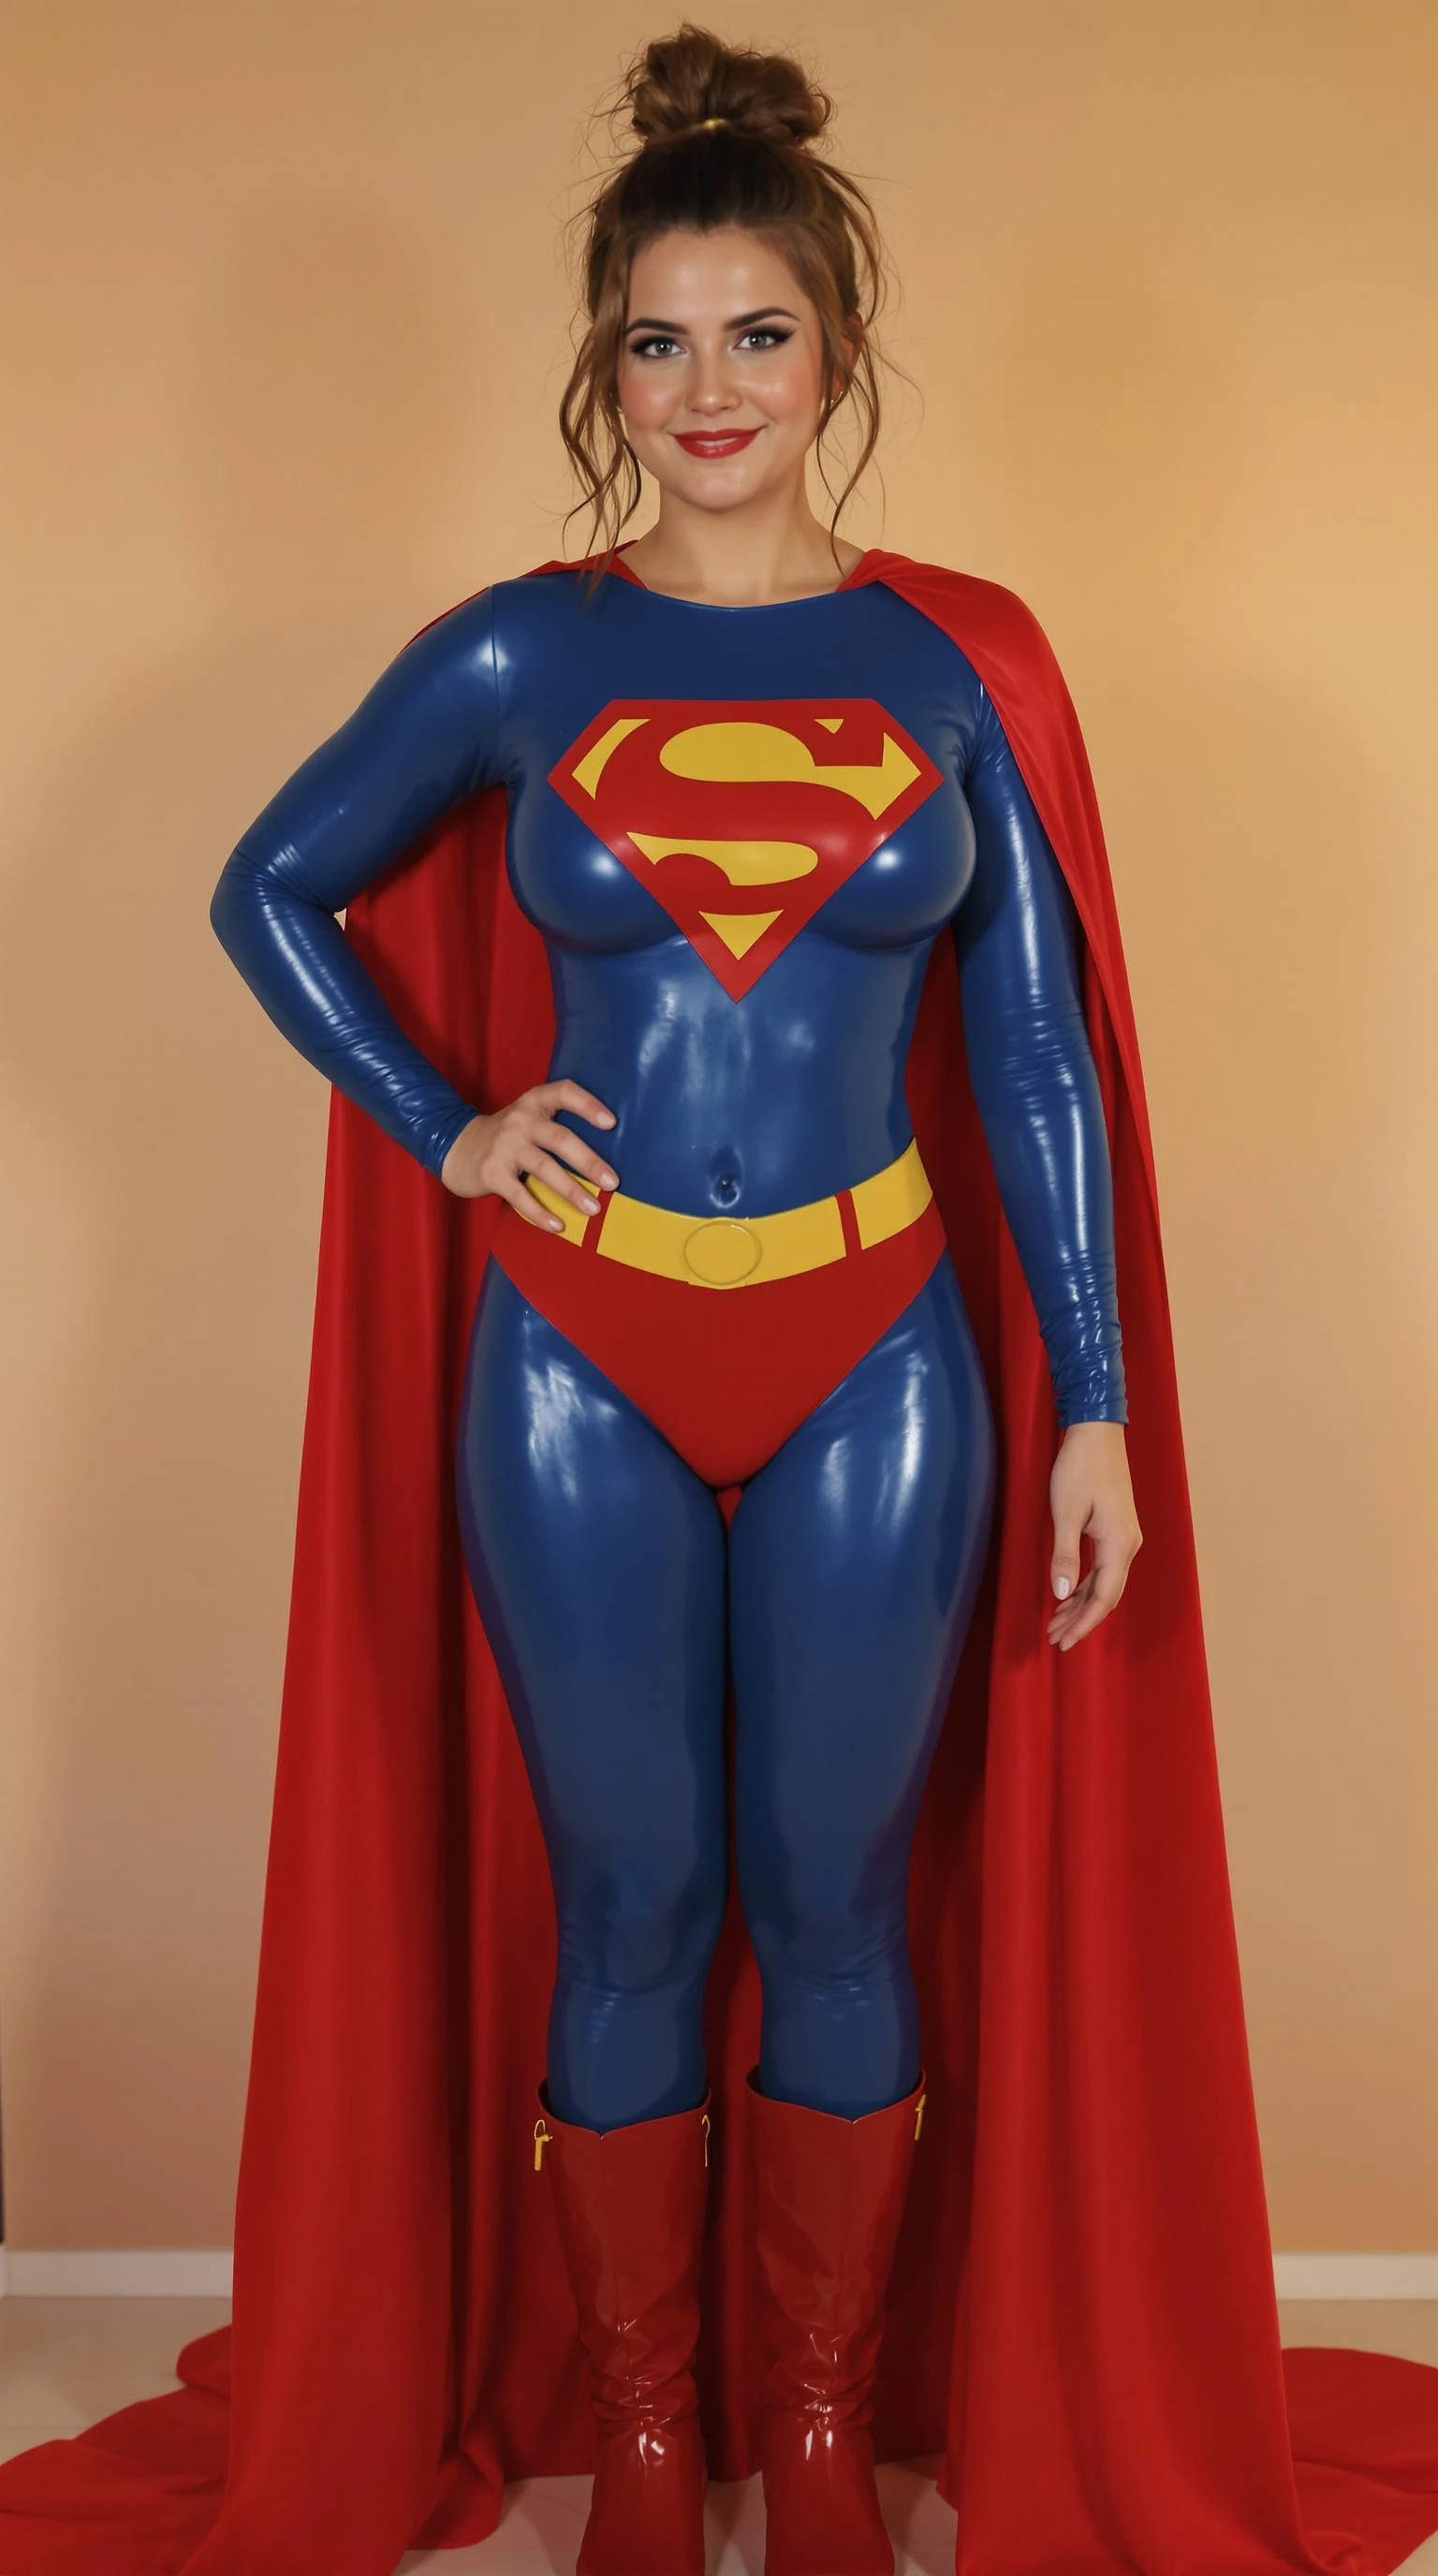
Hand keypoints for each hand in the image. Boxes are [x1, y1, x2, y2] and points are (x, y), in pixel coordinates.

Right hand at [439, 1080, 618, 1224]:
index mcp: (534, 1102)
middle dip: (589, 1162)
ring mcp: (505, 1147)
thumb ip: (557, 1125)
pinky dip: (540, 1212)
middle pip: (560, 1138)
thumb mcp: (529, 1117)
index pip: (564, 1092)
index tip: (611, 1123)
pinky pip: (520, 1195)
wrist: (458, 1147)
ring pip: (544, 1168)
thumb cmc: (509, 1136)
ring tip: (593, 1208)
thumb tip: (604, 1160)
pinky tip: (558, 1225)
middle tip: (613, 1182)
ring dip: (571, 1190)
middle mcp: (520, 1120)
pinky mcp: (492, 1173)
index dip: (588, 1105)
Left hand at [1046, 1420, 1141, 1651]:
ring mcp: (1125, 1537)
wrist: (1097, 1432)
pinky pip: (1104, 1568)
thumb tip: (1061, 1593)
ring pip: (1105, 1583)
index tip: (1062, 1642)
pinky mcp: (1117, 1529)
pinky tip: (1068, 1593)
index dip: (1083, 1624)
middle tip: (1054, 1638)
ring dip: (1081, 1604)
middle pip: (1107, 1596)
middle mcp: (1129, 1545)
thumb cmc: (1079, 1467)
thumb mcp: (1065, 1512)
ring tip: (1055, 1622)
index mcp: (1119, 1545)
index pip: (1103, 1598)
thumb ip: (1064, 1555)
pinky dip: (1085, 1585)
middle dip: (1080, 1619)